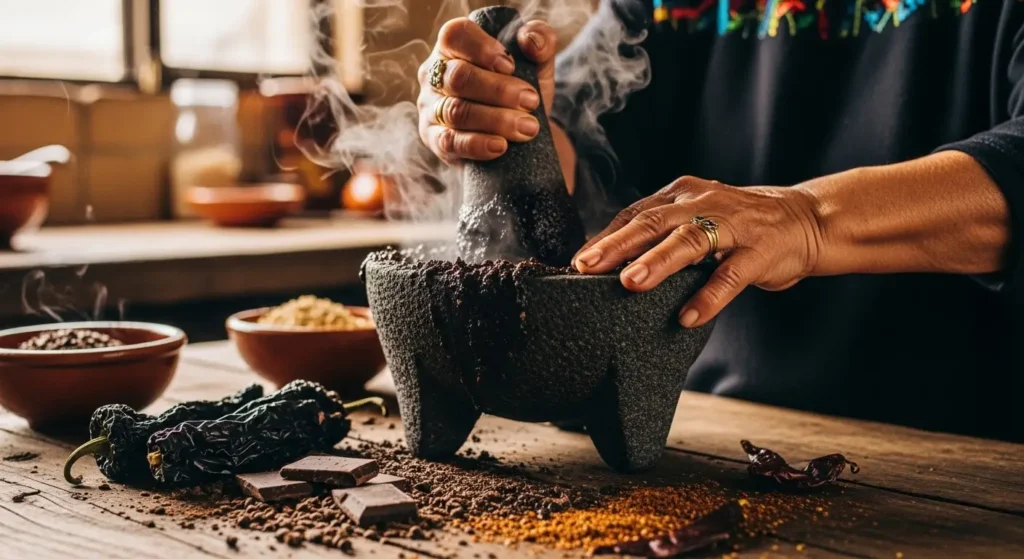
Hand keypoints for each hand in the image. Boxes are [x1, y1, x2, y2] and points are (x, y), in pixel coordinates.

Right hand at [417, 17, 557, 162]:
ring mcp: (430, 108)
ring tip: (527, 127)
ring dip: (496, 120)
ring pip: (456, 111)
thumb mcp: (537, 63)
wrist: (518, 133)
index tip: (511, 66)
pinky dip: (477, 144)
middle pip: (458, 76)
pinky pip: (449, 142)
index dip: (482, 48)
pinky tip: (501, 146)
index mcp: (454, 46)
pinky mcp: (434, 139)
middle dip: (499, 90)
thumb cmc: (521, 89)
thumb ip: (541, 41)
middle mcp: (435, 74)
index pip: (456, 35)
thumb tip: (530, 40)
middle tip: (530, 102)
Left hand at [572, 177, 823, 327]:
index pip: (635, 214)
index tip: (578, 263)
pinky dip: (709, 296)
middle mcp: (703, 203)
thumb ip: (660, 236)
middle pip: (653, 223)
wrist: (805, 221)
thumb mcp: (696, 220)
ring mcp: (733, 225)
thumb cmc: (739, 227)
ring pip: (690, 241)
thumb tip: (610, 265)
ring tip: (631, 283)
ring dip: (658, 262)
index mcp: (681, 195)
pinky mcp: (760, 252)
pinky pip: (731, 275)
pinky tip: (688, 316)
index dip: (606, 238)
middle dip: (617, 246)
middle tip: (586, 267)